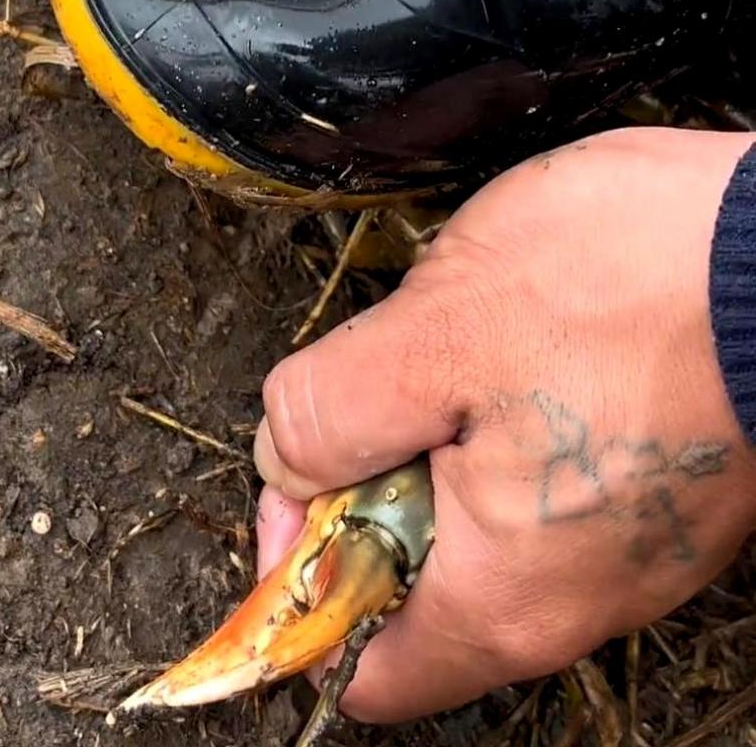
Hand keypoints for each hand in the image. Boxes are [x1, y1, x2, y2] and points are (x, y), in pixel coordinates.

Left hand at [255, 127, 755, 722]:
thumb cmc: (635, 283)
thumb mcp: (433, 333)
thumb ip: (329, 416)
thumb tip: (281, 464)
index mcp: (502, 596)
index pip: (360, 660)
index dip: (300, 563)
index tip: (297, 470)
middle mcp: (573, 599)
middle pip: (416, 581)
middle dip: (375, 475)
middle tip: (392, 369)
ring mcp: (627, 545)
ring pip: (481, 516)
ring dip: (445, 429)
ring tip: (473, 337)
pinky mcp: (660, 485)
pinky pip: (549, 476)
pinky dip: (510, 414)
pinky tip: (531, 335)